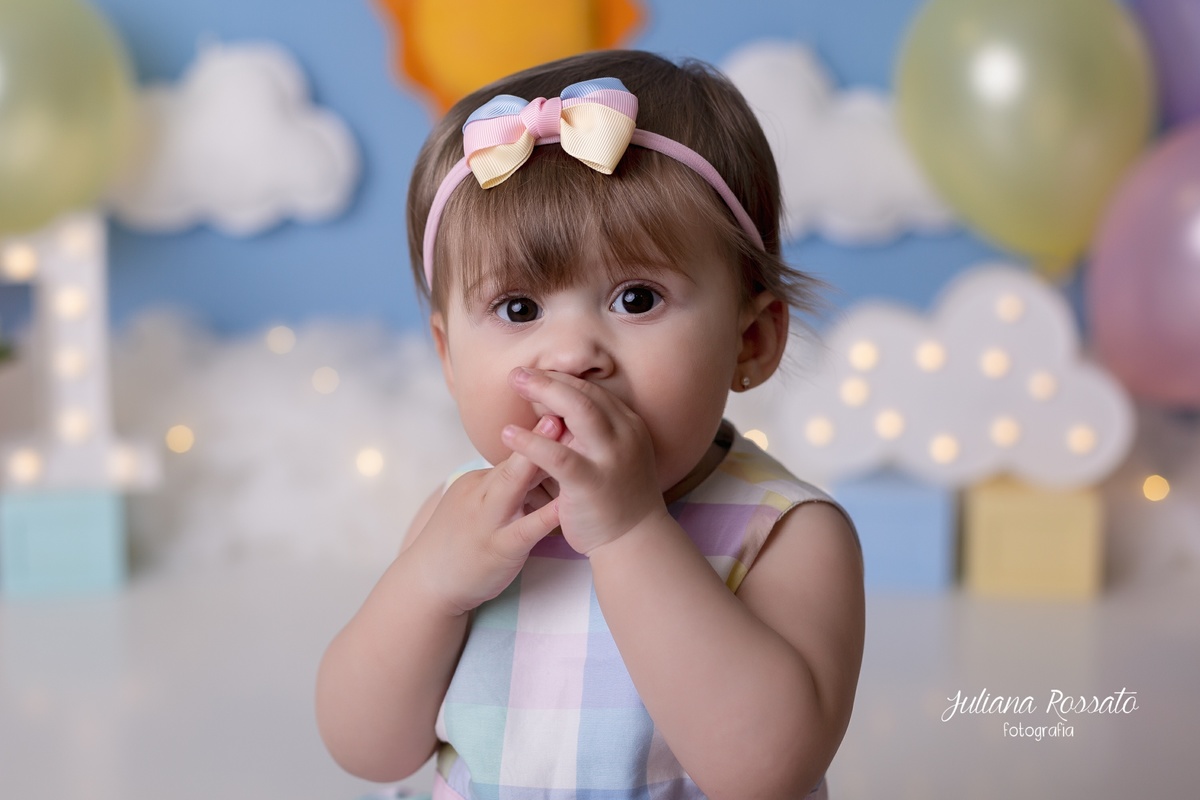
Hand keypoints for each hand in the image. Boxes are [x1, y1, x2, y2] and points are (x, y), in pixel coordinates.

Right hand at [406, 415, 563, 614]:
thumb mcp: (475, 506)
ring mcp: (488, 522)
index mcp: (478, 484)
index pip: (511, 456)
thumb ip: (502, 488)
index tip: (557, 410)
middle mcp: (481, 496)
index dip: (536, 434)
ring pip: (513, 487)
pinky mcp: (498, 550)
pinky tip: (567, 505)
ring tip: (566, 442)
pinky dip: (546, 516)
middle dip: (536, 435)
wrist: (427, 584)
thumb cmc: (457, 544)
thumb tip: (534, 467)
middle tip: (558, 408)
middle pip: (511, 462)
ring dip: (537, 462)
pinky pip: (525, 530)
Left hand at [501, 367, 668, 555]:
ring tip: (514, 385)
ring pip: (579, 412)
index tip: (534, 373)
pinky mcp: (592, 483)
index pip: (592, 391)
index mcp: (628, 426)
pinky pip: (558, 456)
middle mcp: (624, 435)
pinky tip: (508, 434)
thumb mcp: (611, 455)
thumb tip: (550, 410)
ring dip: (543, 394)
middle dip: (549, 379)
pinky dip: (531, 442)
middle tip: (518, 373)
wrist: (635, 539)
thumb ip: (588, 433)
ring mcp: (610, 458)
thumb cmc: (615, 497)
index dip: (561, 379)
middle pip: (585, 394)